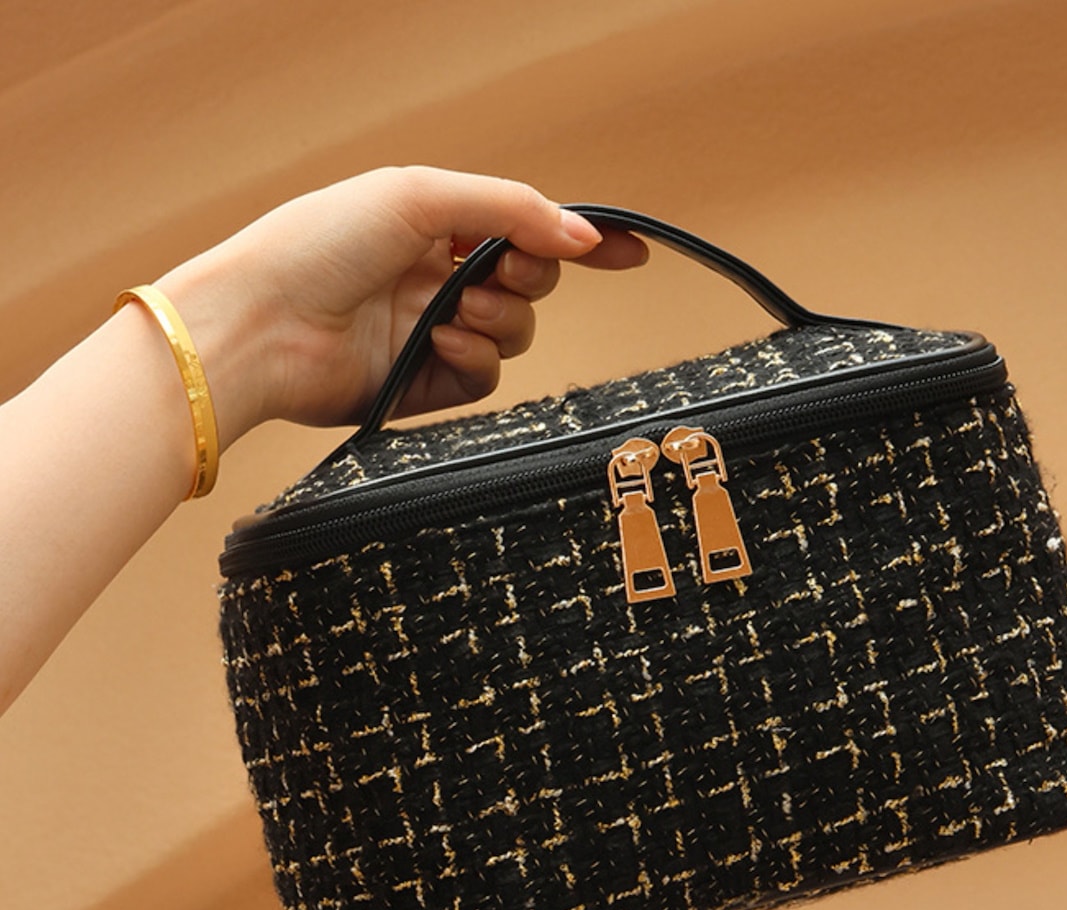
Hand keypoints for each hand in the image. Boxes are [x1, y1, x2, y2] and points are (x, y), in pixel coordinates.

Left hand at [156, 166, 646, 442]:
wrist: (264, 324)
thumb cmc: (317, 245)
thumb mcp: (420, 195)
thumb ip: (512, 210)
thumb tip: (583, 236)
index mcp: (436, 224)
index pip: (526, 229)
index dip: (579, 241)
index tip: (630, 252)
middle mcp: (438, 277)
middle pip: (531, 283)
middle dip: (530, 277)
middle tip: (499, 275)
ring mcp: (435, 332)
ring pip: (515, 332)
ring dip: (498, 319)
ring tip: (454, 311)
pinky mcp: (426, 385)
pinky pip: (486, 377)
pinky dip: (475, 358)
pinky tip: (440, 343)